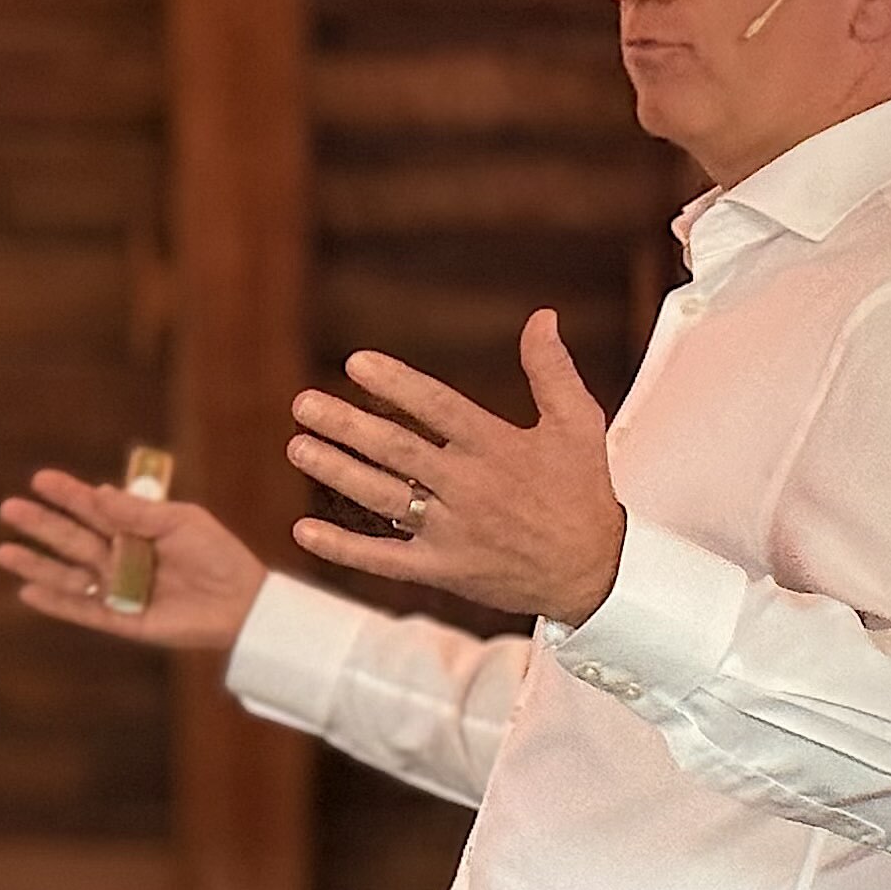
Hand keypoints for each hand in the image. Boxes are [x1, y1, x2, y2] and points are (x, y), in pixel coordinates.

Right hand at [0, 469, 269, 652]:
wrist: (241, 602)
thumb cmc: (217, 554)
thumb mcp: (181, 522)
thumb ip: (139, 512)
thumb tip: (100, 493)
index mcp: (135, 527)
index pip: (93, 507)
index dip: (67, 494)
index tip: (40, 479)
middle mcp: (120, 557)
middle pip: (72, 538)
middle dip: (41, 524)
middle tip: (9, 508)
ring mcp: (118, 588)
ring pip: (69, 575)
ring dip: (37, 564)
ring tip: (3, 552)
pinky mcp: (122, 619)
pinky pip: (83, 610)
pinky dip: (56, 603)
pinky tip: (27, 592)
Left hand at [284, 310, 625, 624]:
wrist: (592, 572)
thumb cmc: (581, 492)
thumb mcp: (577, 424)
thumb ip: (552, 370)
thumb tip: (542, 316)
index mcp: (497, 448)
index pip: (438, 408)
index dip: (396, 384)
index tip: (356, 363)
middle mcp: (469, 488)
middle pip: (398, 450)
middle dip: (347, 426)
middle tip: (304, 404)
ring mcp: (452, 532)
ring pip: (383, 499)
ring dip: (337, 472)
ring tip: (298, 447)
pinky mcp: (441, 570)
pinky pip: (383, 559)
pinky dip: (342, 548)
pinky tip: (304, 531)